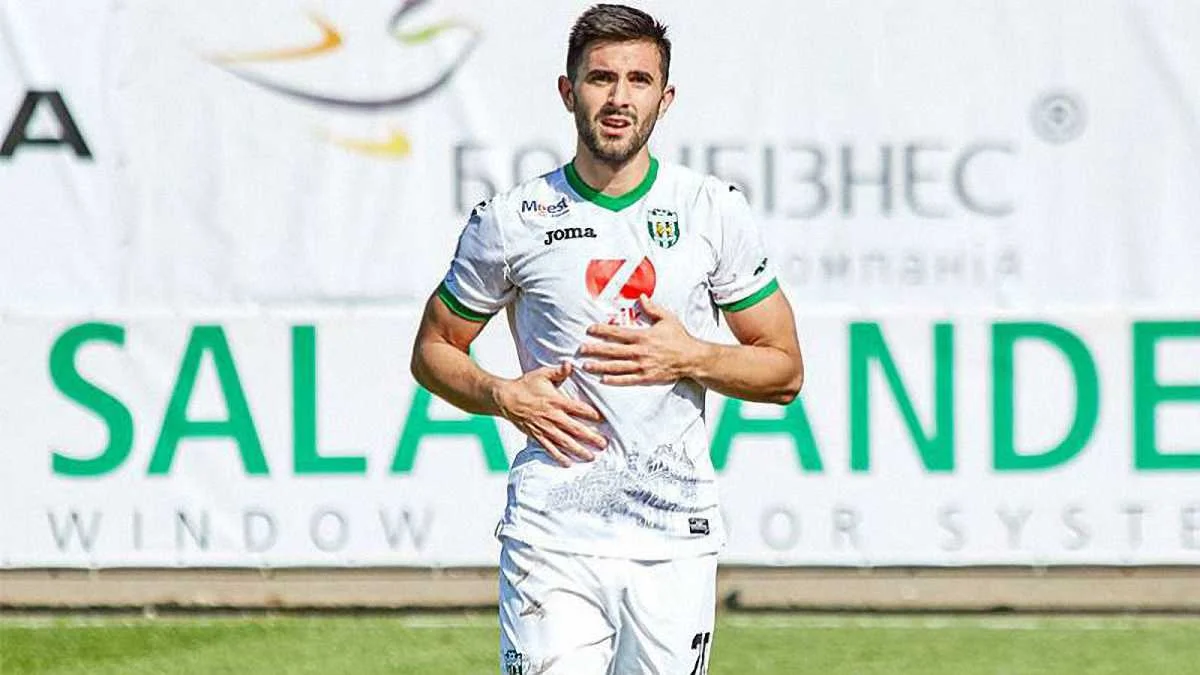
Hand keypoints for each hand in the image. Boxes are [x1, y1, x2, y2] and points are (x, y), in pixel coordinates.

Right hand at [492, 362, 606, 466]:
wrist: (505, 399)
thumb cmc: (525, 385)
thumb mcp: (542, 374)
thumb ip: (558, 371)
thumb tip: (571, 364)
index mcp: (556, 401)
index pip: (578, 408)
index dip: (591, 414)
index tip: (603, 420)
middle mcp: (552, 417)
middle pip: (575, 429)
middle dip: (590, 437)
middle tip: (603, 444)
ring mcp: (544, 428)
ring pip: (565, 442)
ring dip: (579, 450)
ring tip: (591, 457)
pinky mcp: (537, 436)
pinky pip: (549, 448)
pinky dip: (559, 457)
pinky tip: (569, 463)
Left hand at [580, 294, 703, 385]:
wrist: (692, 358)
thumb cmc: (679, 337)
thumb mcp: (667, 318)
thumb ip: (652, 308)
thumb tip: (641, 297)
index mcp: (643, 336)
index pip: (617, 333)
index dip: (602, 331)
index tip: (590, 330)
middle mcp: (640, 351)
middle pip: (612, 350)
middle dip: (595, 349)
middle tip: (581, 349)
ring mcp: (642, 366)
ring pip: (617, 366)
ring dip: (600, 366)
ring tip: (586, 366)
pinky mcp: (647, 377)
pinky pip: (628, 379)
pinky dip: (615, 380)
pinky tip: (603, 380)